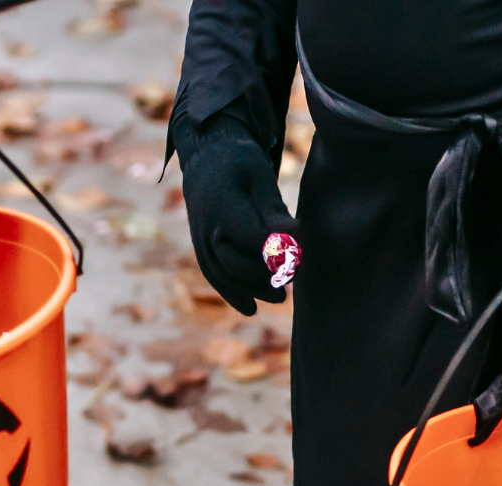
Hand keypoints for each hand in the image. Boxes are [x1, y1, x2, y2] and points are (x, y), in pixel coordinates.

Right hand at [175, 110, 296, 316]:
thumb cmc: (240, 165)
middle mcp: (206, 228)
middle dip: (267, 274)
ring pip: (225, 277)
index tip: (301, 246)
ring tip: (280, 297)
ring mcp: (200, 242)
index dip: (279, 248)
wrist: (205, 161)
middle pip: (236, 264)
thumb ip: (273, 210)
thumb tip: (294, 238)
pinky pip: (215, 277)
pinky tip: (251, 308)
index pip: (253, 238)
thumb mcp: (260, 177)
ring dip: (253, 290)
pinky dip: (233, 294)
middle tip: (296, 273)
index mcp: (221, 206)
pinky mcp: (202, 251)